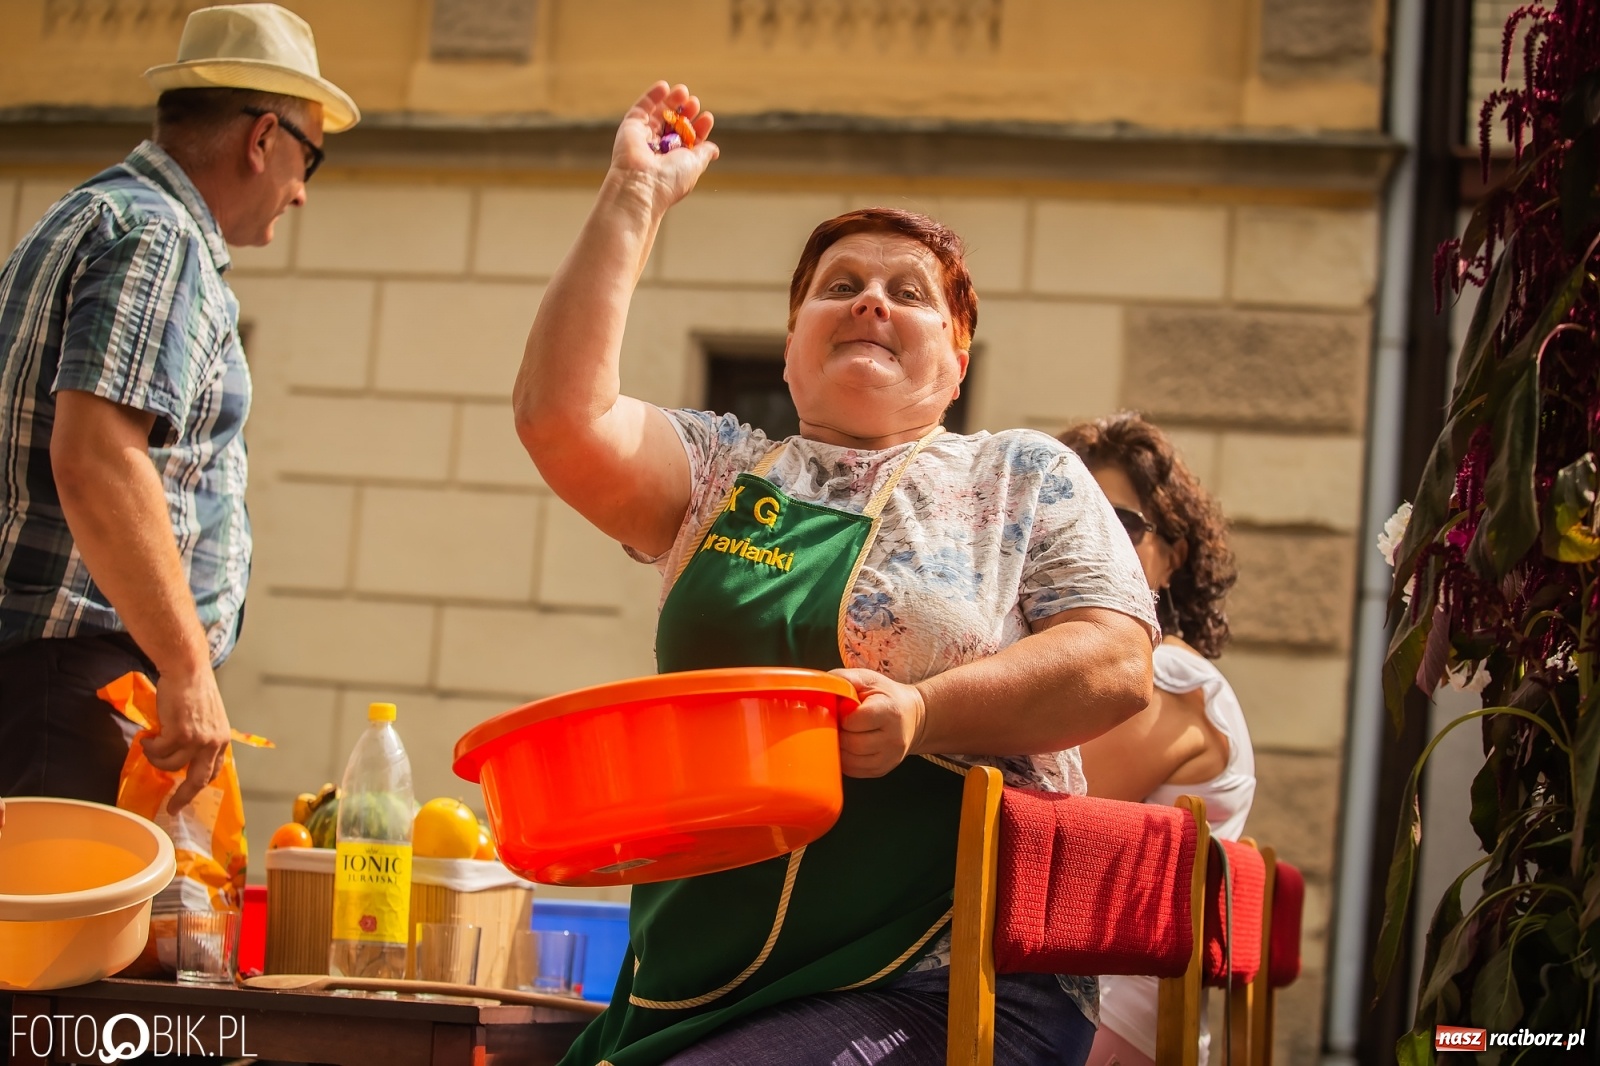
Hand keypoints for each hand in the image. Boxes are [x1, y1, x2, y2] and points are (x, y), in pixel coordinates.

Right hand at [140, 664, 230, 813]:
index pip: (212, 772)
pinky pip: (159, 752)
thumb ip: (200, 739)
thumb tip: (184, 758)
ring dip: (156, 759)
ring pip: (170, 765)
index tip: (186, 798)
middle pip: (198, 780)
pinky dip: (149, 747)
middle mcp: (213, 743)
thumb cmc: (194, 691)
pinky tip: (148, 737)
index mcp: (221, 741)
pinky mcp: (180, 734)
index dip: (198, 786)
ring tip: (151, 746)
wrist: (187, 671)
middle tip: (172, 808)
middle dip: (183, 797)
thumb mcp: (206, 719)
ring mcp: (197, 740)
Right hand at [610, 81, 717, 216]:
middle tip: (694, 102)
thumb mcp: (695, 165)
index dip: (699, 127)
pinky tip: (664, 86)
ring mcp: (644, 136)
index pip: (688, 139)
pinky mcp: (631, 126)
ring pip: (659, 113)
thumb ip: (703, 153)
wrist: (642, 183)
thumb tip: (714, 149)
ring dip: (671, 101)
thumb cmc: (670, 179)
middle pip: (674, 124)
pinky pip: (642, 108)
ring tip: (683, 91)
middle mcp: (658, 148)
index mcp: (674, 160)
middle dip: (685, 112)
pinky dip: (653, 95)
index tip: (707, 118)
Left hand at [830, 668, 927, 778]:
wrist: (912, 717)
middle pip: (852, 743)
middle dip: (838, 733)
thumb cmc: (887, 696)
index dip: (842, 716)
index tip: (841, 710)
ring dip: (839, 748)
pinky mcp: (882, 770)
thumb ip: (843, 679)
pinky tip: (846, 746)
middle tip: (837, 723)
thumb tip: (817, 688)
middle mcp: (893, 738)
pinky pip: (853, 771)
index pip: (856, 720)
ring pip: (851, 761)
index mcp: (890, 711)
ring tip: (842, 733)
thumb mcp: (868, 679)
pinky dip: (844, 760)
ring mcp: (889, 758)